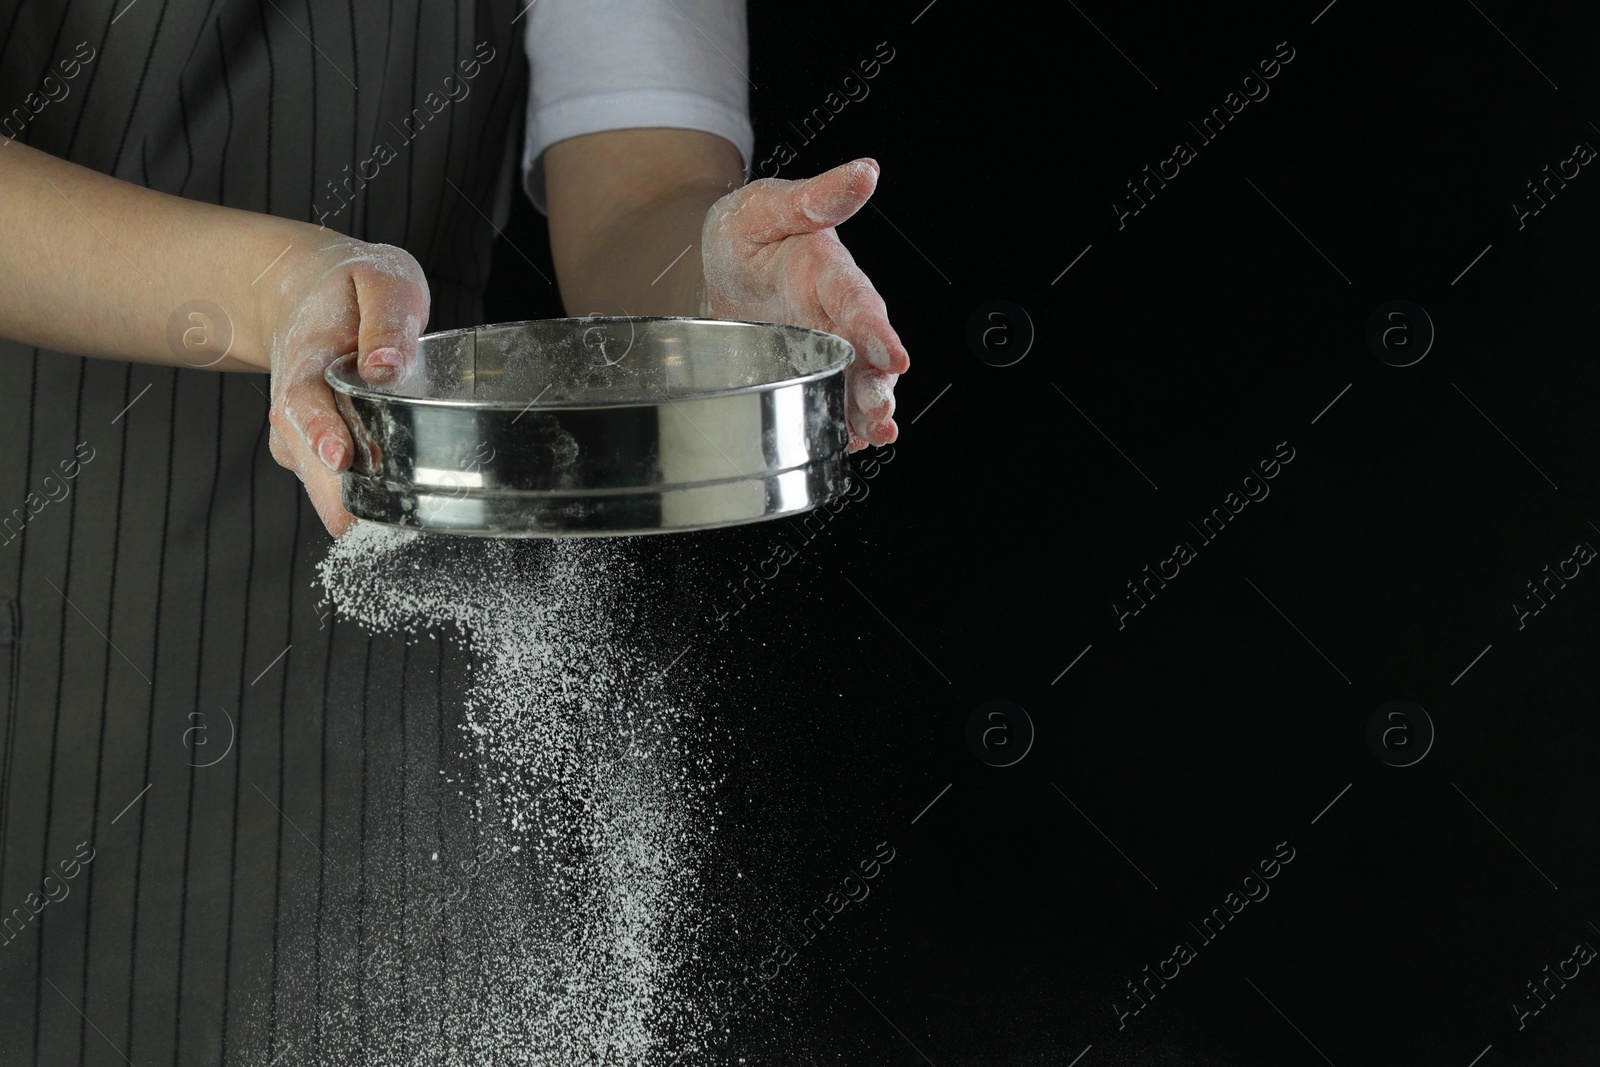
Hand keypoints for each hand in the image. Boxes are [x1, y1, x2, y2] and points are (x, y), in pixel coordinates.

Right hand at [262, 236, 429, 535]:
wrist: (303, 290)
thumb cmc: (351, 287)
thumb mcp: (381, 280)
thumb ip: (386, 318)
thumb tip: (387, 366)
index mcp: (309, 360)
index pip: (305, 402)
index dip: (320, 431)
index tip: (340, 456)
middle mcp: (296, 404)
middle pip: (308, 456)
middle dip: (334, 492)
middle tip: (359, 526)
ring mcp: (303, 430)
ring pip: (318, 478)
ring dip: (344, 504)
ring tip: (374, 531)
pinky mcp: (318, 449)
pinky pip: (333, 483)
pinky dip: (355, 501)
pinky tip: (383, 519)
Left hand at [700, 158, 910, 451]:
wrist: (716, 264)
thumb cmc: (746, 230)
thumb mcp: (769, 205)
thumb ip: (816, 197)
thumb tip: (866, 171)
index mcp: (830, 273)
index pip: (859, 303)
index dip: (877, 331)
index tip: (894, 357)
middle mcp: (836, 314)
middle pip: (867, 354)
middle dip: (877, 385)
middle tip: (882, 412)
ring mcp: (825, 346)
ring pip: (855, 382)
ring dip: (867, 410)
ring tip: (876, 434)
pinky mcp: (809, 369)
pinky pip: (832, 400)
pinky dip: (842, 423)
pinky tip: (847, 443)